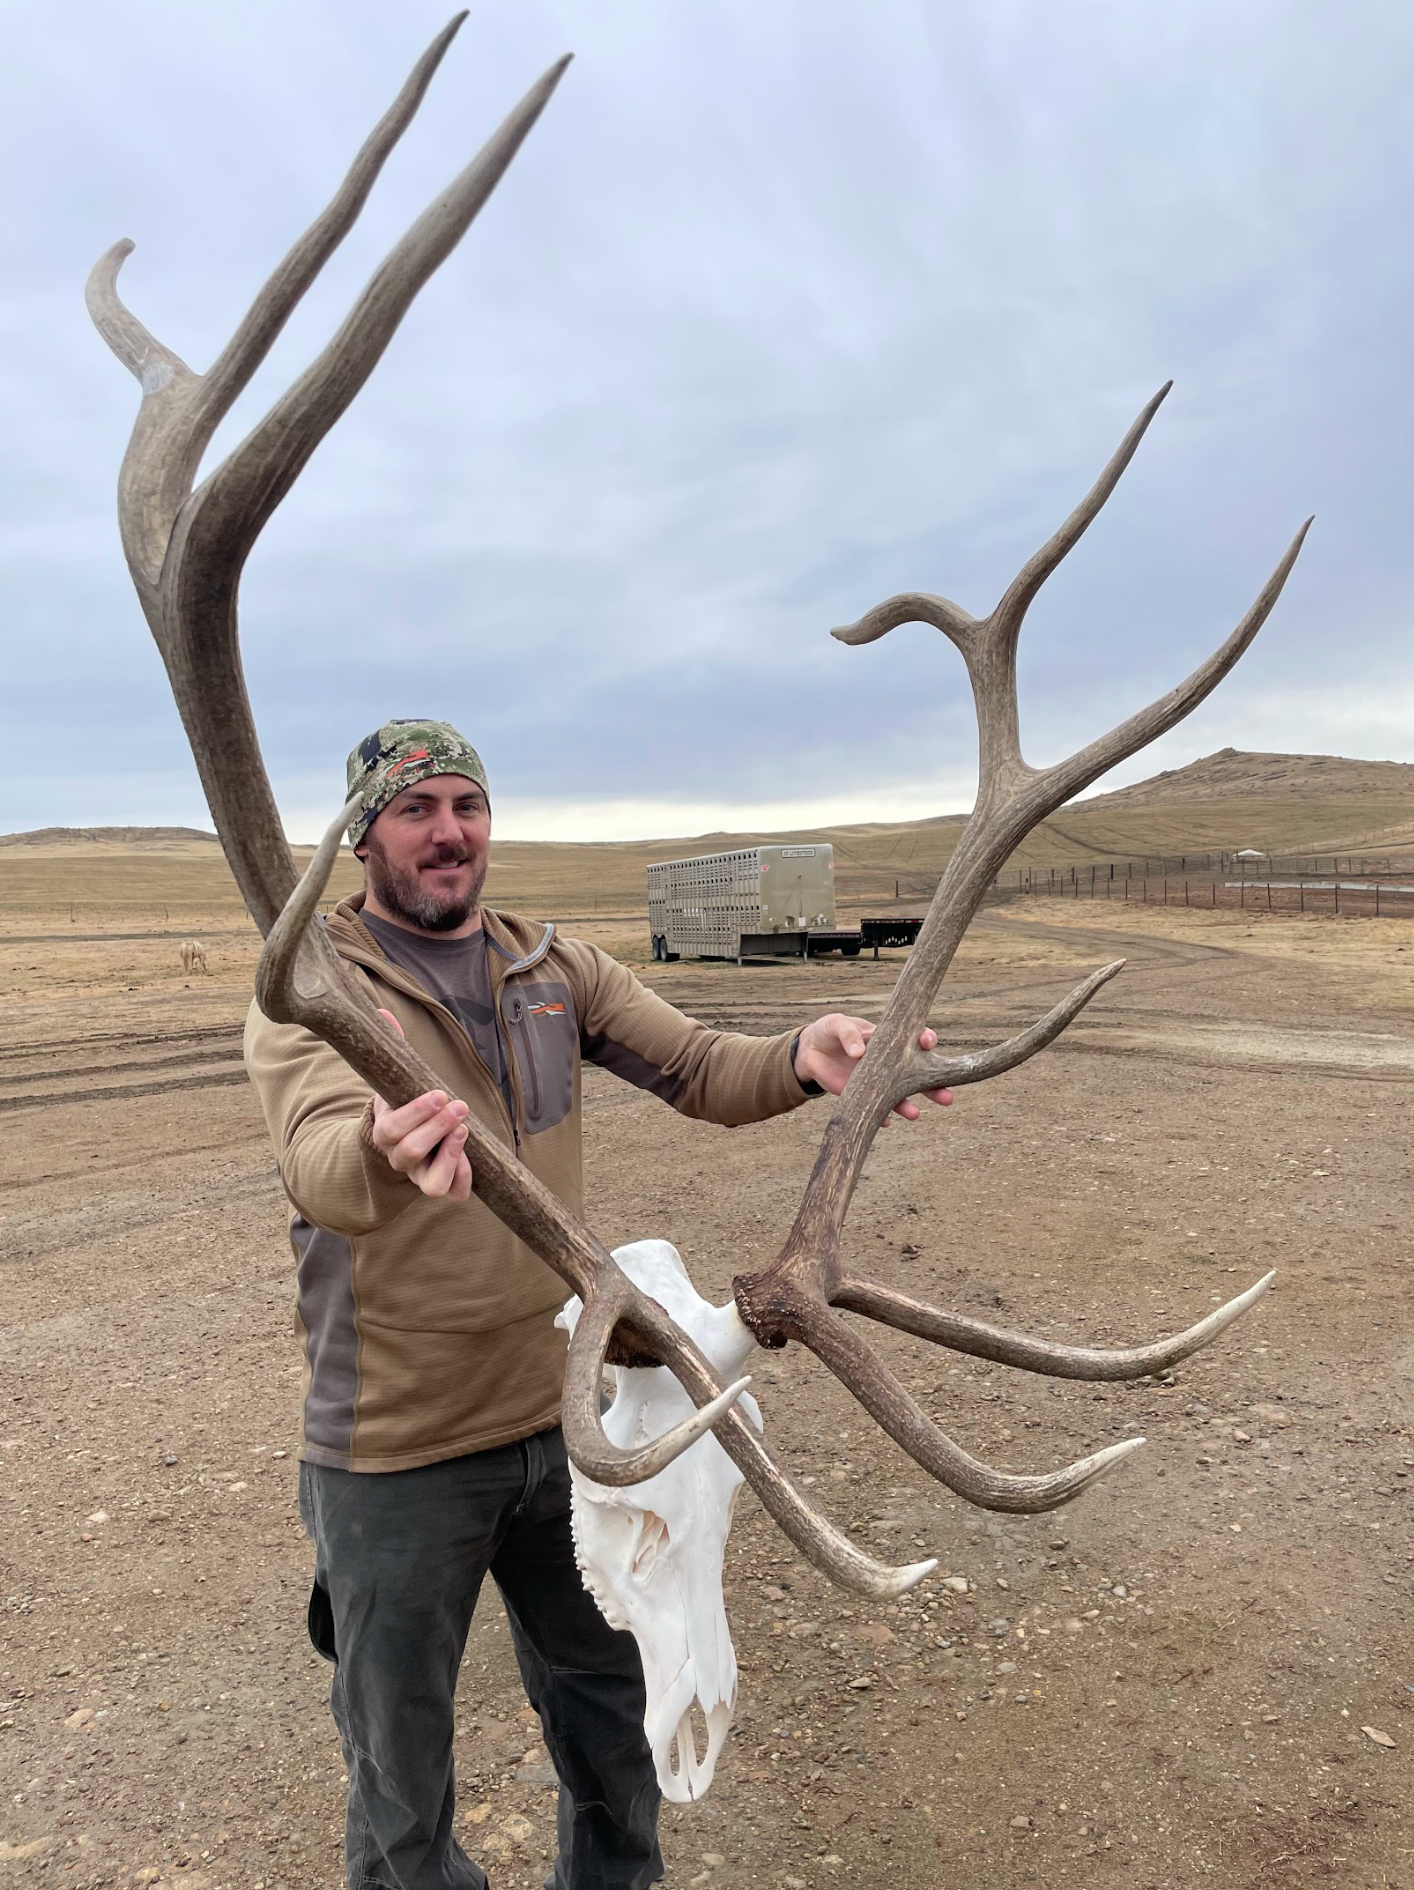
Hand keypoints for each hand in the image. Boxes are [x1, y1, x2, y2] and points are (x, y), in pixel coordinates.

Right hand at [369, 1010, 472, 1199]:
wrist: (402, 1143)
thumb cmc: (403, 1105)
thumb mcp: (395, 1079)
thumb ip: (391, 1047)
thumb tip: (380, 1011)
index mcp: (385, 1133)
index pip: (390, 1129)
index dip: (414, 1114)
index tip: (438, 1093)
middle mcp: (400, 1159)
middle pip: (410, 1152)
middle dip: (436, 1127)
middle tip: (459, 1104)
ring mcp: (420, 1176)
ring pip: (429, 1184)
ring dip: (450, 1158)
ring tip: (464, 1129)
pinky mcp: (442, 1185)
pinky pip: (452, 1194)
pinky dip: (463, 1179)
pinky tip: (474, 1155)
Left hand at [793, 1013, 953, 1121]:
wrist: (811, 1051)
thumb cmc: (831, 1031)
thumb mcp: (837, 1025)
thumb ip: (849, 1034)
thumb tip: (859, 1052)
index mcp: (889, 1039)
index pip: (914, 1039)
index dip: (925, 1040)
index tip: (928, 1043)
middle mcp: (889, 1062)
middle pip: (917, 1075)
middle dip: (934, 1086)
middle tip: (947, 1097)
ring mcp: (878, 1080)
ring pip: (900, 1096)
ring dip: (909, 1106)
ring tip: (916, 1115)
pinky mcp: (862, 1094)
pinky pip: (876, 1108)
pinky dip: (881, 1115)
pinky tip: (886, 1120)